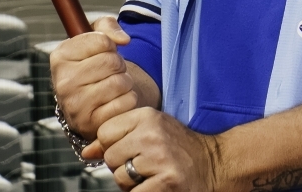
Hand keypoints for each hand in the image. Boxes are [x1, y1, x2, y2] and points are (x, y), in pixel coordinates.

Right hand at [50, 16, 137, 138]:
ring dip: (125, 83)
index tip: (102, 54)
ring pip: (120, 82)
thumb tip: (123, 39)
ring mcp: (74, 105)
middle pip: (112, 62)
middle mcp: (62, 82)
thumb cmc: (94, 67)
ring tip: (113, 87)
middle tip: (110, 73)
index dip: (110, 46)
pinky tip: (116, 102)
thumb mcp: (95, 38)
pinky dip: (128, 101)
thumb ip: (107, 26)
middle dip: (119, 65)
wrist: (91, 105)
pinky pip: (125, 103)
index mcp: (60, 56)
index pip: (102, 41)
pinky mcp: (90, 124)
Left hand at [85, 107, 219, 191]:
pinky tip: (156, 185)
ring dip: (131, 183)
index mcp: (147, 116)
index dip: (114, 145)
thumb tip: (87, 151)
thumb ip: (117, 137)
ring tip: (151, 175)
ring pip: (119, 176)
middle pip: (110, 156)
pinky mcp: (166, 182)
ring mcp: (159, 158)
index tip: (132, 149)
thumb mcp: (149, 132)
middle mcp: (152, 134)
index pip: (105, 132)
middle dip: (122, 165)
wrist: (214, 165)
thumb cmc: (179, 148)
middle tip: (145, 165)